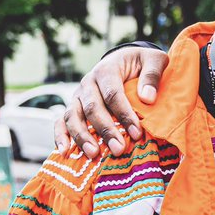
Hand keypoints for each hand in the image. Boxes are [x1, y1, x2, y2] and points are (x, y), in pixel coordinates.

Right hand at [54, 48, 168, 157]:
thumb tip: (148, 98)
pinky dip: (60, 136)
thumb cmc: (141, 63)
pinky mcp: (74, 107)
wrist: (125, 59)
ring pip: (73, 116)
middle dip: (105, 130)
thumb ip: (152, 76)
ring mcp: (78, 95)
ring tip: (94, 154)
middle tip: (119, 149)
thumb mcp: (154, 60)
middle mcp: (88, 83)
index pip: (113, 94)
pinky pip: (61, 121)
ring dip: (82, 136)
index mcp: (107, 70)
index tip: (137, 133)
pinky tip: (64, 152)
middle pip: (92, 108)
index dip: (124, 114)